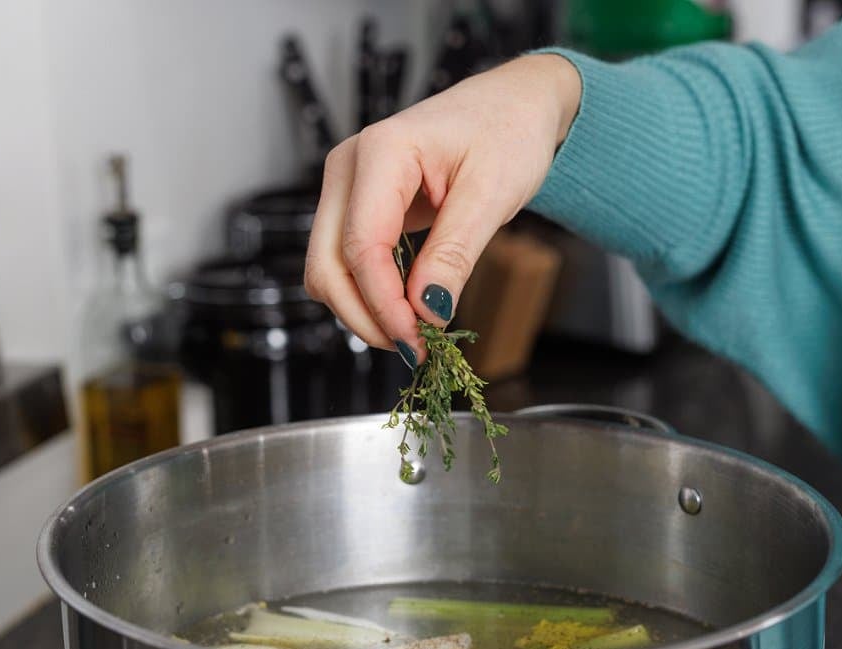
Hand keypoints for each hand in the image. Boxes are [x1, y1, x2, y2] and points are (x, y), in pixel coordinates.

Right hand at [304, 54, 580, 364]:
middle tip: (413, 350)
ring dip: (363, 309)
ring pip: (328, 268)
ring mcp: (347, 186)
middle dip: (365, 316)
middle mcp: (349, 166)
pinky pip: (345, 261)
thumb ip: (453, 254)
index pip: (362, 247)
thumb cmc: (508, 132)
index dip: (383, 304)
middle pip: (328, 264)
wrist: (513, 105)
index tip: (416, 342)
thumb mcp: (491, 195)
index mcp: (381, 152)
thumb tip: (426, 311)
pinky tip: (406, 308)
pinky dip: (369, 292)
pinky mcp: (356, 205)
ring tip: (414, 333)